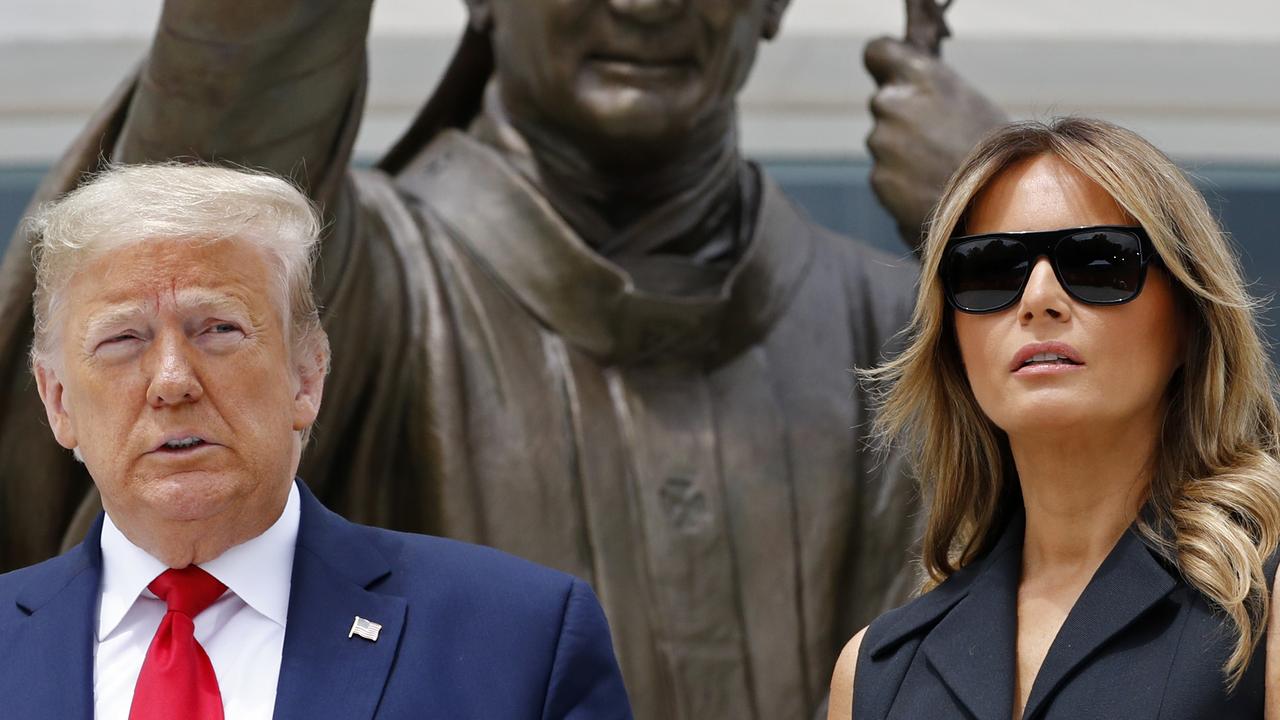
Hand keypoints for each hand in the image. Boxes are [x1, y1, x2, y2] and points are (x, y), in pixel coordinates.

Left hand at [864, 37, 1006, 251]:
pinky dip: (904, 184)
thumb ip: (930, 94)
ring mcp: (882, 144)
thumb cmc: (997, 150)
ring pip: (886, 143)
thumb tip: (912, 91)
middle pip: (886, 105)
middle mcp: (893, 104)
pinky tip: (934, 191)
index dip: (886, 66)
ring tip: (943, 170)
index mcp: (920, 76)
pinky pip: (888, 176)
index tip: (895, 76)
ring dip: (905, 154)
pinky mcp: (879, 179)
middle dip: (904, 119)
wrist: (1002, 207)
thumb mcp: (968, 102)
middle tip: (939, 140)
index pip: (878, 52)